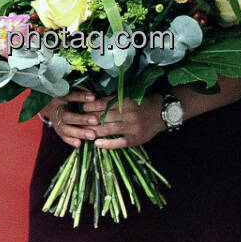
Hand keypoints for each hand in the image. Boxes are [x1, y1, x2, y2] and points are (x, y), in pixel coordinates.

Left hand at [43, 92, 167, 148]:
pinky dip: (107, 144)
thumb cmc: (143, 103)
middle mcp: (128, 114)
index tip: (81, 107)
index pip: (103, 104)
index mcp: (125, 102)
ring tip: (83, 132)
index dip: (90, 106)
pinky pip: (119, 143)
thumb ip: (114, 99)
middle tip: (78, 120)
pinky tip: (97, 144)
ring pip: (108, 130)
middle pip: (103, 117)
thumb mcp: (129, 97)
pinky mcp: (135, 139)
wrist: (162, 113)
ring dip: (94, 131)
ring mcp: (132, 127)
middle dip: (89, 119)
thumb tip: (93, 100)